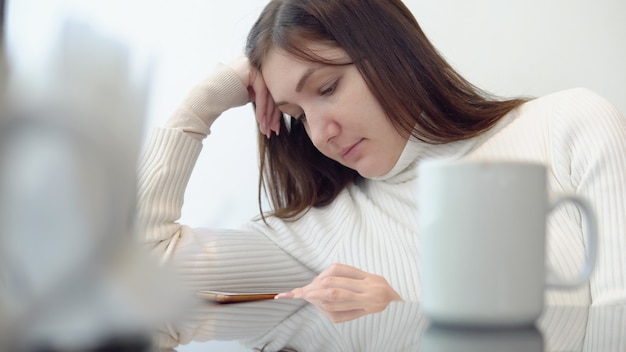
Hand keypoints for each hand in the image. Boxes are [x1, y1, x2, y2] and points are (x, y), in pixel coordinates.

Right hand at [228, 56, 281, 137]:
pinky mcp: (249, 68)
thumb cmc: (222, 98)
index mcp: (249, 67)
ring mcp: (250, 63)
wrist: (206, 98)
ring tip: (266, 127)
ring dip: (267, 112)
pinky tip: (261, 119)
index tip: (271, 124)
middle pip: (267, 89)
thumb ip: (256, 93)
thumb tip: (271, 102)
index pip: (265, 88)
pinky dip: (262, 107)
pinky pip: (261, 90)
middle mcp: (250, 62)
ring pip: (266, 91)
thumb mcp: (244, 94)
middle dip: (271, 113)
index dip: (270, 108)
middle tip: (272, 129)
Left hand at [275, 263, 402, 322]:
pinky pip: (338, 316)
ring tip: (303, 295)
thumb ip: (344, 274)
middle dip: (313, 291)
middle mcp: (368, 295)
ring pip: (333, 305)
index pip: (336, 277)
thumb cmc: (380, 285)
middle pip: (333, 292)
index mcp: (370, 280)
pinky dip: (324, 309)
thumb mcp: (366, 273)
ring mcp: (365, 307)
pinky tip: (317, 304)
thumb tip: (319, 279)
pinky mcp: (361, 317)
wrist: (400, 305)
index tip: (302, 285)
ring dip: (316, 300)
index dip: (317, 280)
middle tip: (298, 291)